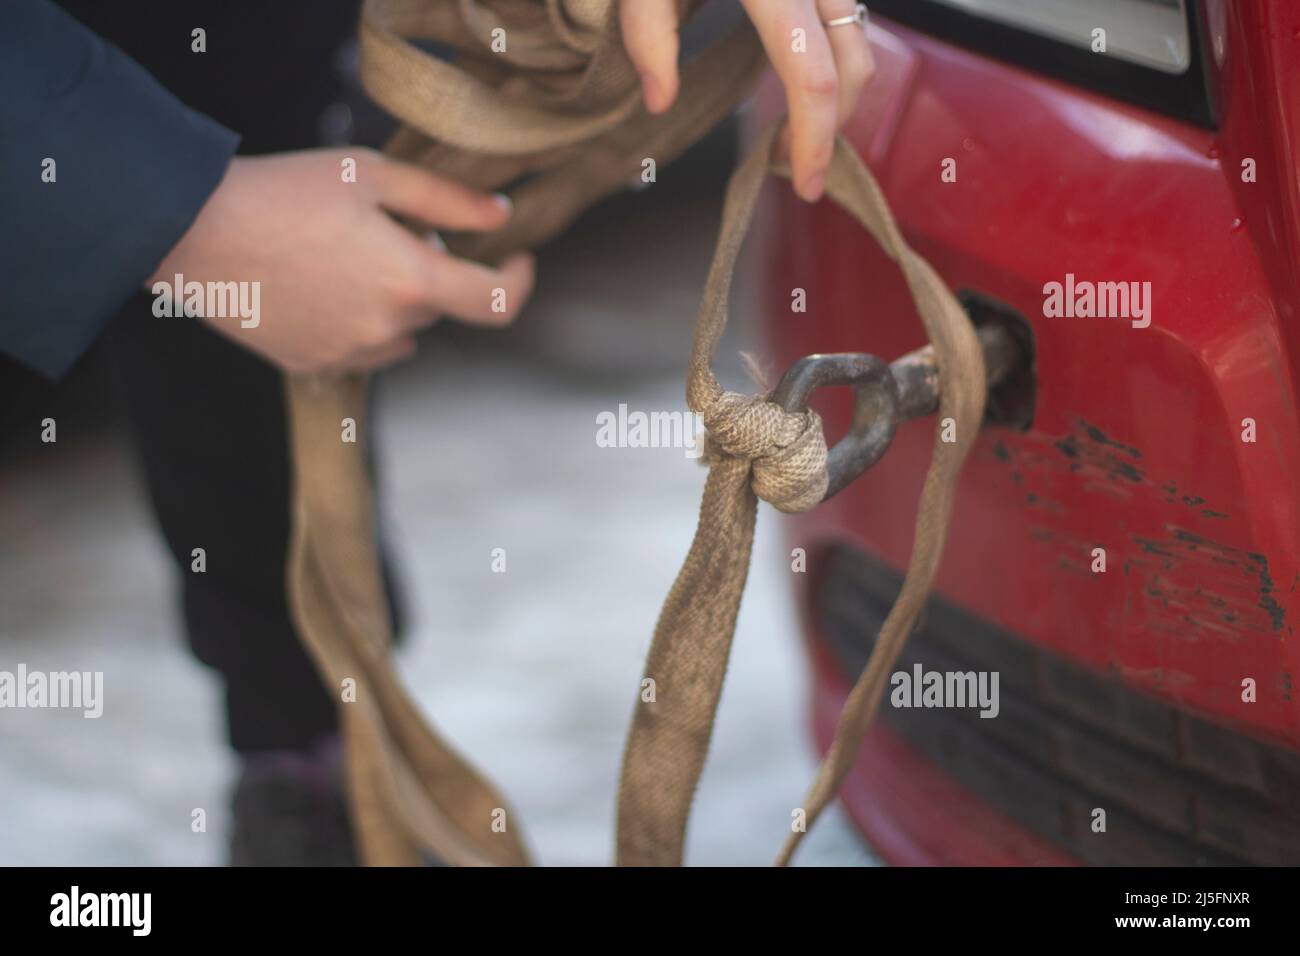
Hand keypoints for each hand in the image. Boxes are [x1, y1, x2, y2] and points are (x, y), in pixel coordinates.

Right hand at [148, 148, 534, 372]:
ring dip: (393, 302)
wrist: (194, 231)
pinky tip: (314, 283)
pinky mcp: (314, 365)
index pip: (496, 303)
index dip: (518, 281)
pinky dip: (356, 321)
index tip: (516, 259)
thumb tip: (502, 217)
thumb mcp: (373, 175)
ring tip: (340, 256)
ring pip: (400, 332)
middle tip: (379, 227)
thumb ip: (447, 200)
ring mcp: (349, 354)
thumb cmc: (285, 191)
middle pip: (436, 306)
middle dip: (425, 271)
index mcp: (411, 282)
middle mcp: (388, 329)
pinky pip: (360, 348)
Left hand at [620, 0, 874, 201]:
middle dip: (831, 127)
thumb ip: (648, 34)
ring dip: (835, 96)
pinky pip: (845, 18)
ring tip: (791, 129)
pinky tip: (796, 80)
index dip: (814, 139)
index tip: (806, 183)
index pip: (811, 77)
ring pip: (859, 42)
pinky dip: (831, 60)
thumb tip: (660, 98)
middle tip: (790, 166)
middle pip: (852, 66)